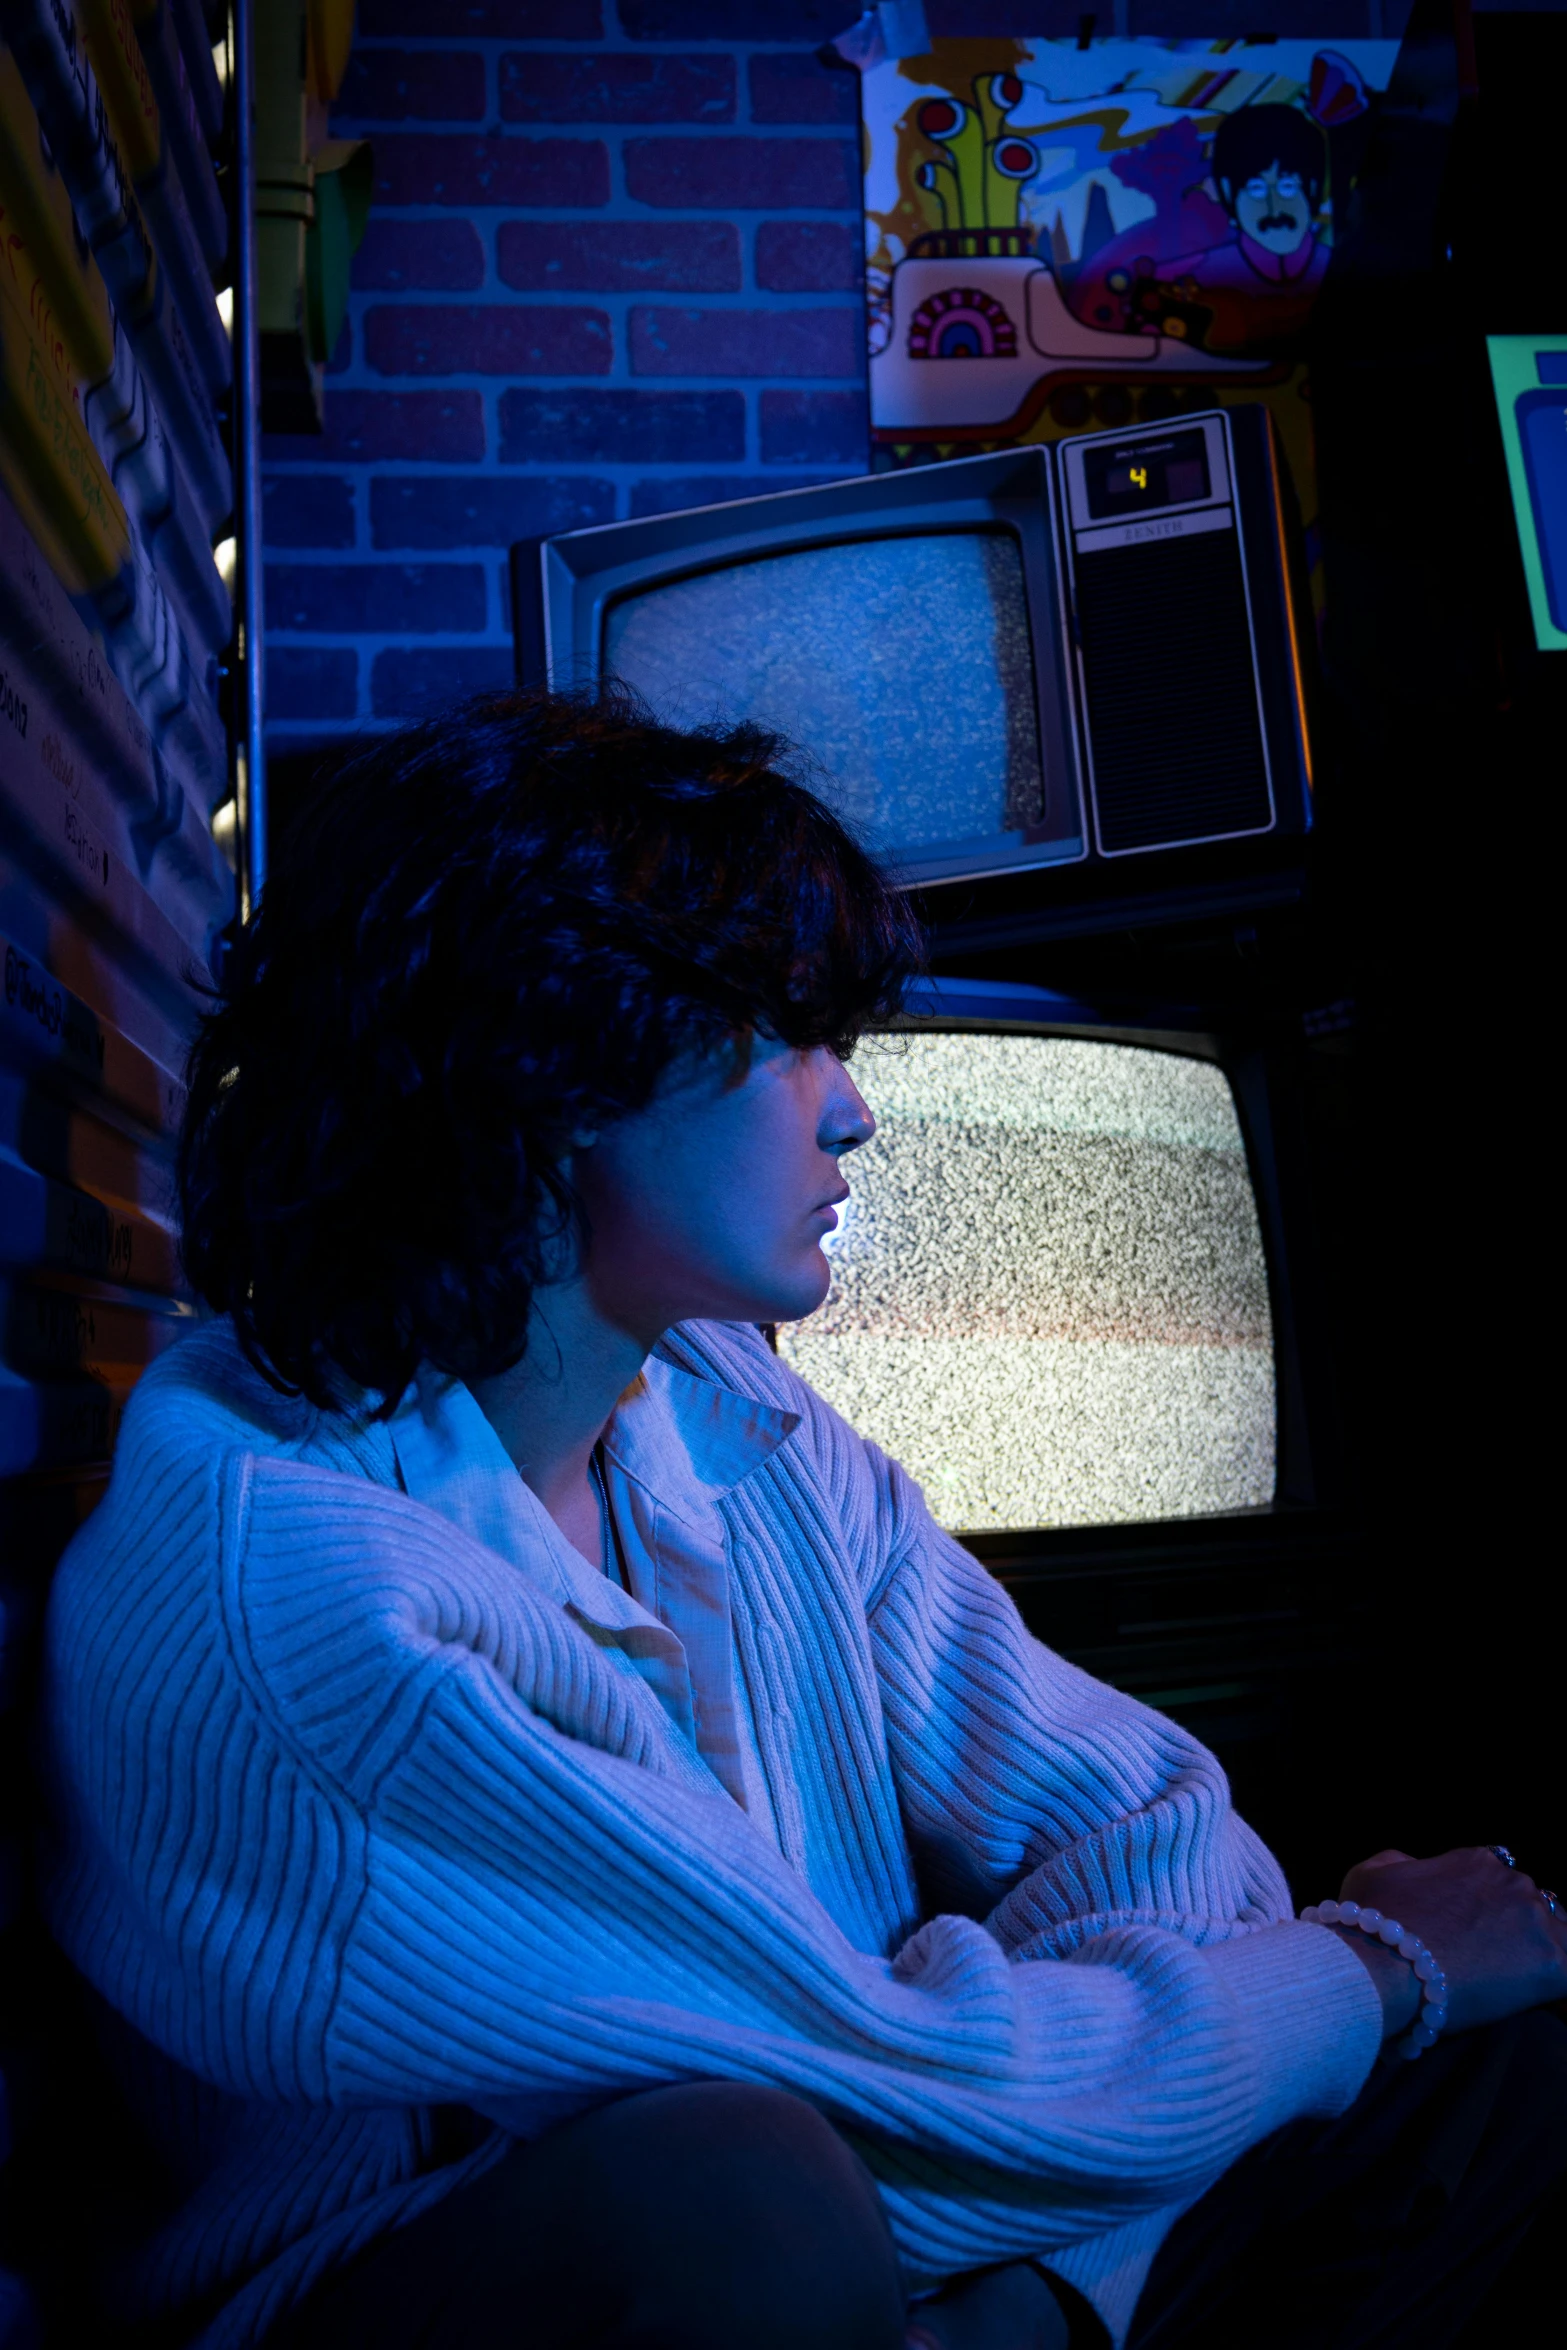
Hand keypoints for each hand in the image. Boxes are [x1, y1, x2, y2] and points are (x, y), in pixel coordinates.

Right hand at [1332, 1847, 1566, 2035]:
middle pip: (1533, 1905)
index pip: (1499, 1879)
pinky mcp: (1553, 1965)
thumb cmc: (1371, 1924)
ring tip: (1517, 1984)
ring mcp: (1536, 1922)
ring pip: (1559, 1936)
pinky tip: (1544, 1999)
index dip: (1489, 1907)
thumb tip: (1415, 1864)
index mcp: (1476, 1861)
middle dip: (1517, 1930)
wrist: (1382, 1970)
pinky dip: (1559, 1987)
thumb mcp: (1371, 1873)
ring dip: (1541, 1954)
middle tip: (1493, 1962)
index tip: (1475, 1932)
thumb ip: (1402, 1862)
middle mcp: (1513, 1882)